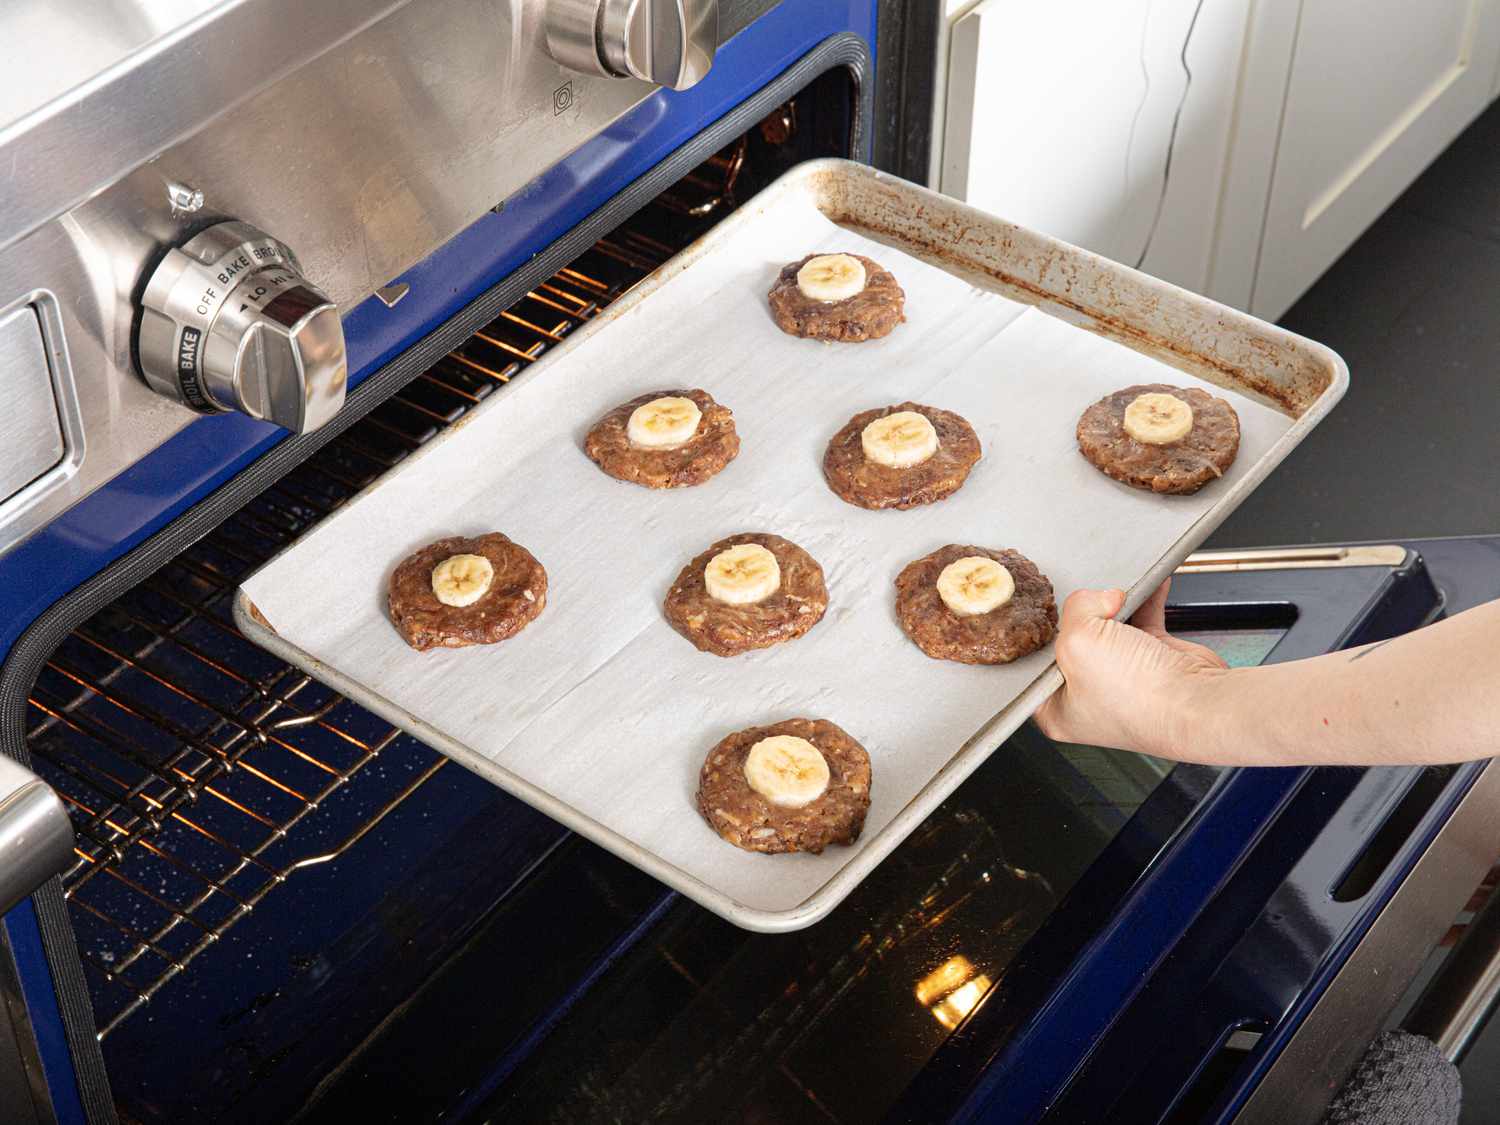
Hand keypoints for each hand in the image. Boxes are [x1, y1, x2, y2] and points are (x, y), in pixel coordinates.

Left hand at [1034, 579, 1228, 756]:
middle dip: (1084, 615)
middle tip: (1091, 606)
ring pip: (1108, 627)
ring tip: (1119, 595)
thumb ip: (1077, 608)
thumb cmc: (1141, 699)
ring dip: (1116, 605)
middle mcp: (1089, 696)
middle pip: (1073, 638)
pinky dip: (1145, 601)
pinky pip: (1142, 620)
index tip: (1048, 613)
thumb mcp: (1079, 642)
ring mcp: (1122, 679)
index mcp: (1057, 709)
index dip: (1042, 634)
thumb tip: (1098, 598)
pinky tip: (1148, 586)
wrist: (1198, 704)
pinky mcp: (1153, 661)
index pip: (1035, 664)